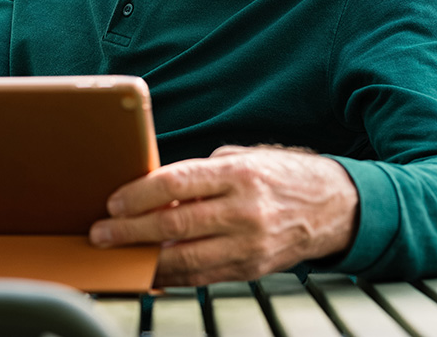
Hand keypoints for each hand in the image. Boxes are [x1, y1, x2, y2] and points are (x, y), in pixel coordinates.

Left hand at [88, 144, 358, 286]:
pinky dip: (172, 276)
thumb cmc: (283, 176)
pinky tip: (150, 271)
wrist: (334, 207)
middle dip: (131, 231)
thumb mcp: (243, 159)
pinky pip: (203, 277)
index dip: (140, 195)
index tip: (114, 202)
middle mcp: (244, 211)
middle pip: (175, 225)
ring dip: (145, 259)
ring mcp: (249, 244)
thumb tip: (155, 188)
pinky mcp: (251, 269)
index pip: (178, 183)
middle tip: (102, 233)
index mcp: (238, 174)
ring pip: (186, 259)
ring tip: (118, 254)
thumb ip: (201, 174)